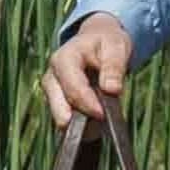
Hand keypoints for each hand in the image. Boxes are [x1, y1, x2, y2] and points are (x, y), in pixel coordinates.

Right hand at [42, 12, 136, 127]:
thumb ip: (114, 67)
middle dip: (80, 120)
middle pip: (59, 107)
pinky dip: (82, 128)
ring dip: (82, 126)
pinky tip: (96, 123)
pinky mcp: (56, 104)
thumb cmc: (106, 44)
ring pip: (61, 118)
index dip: (86, 103)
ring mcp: (52, 92)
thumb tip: (112, 89)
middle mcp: (52, 76)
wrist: (97, 42)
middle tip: (102, 122)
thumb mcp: (116, 47)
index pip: (71, 86)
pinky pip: (67, 123)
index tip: (103, 115)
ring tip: (102, 121)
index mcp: (64, 58)